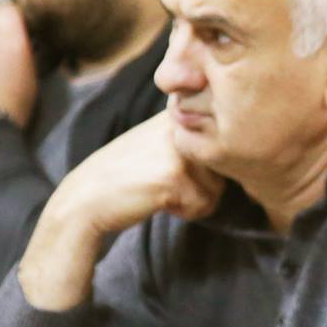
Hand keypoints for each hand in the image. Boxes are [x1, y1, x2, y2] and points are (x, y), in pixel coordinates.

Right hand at [48, 112, 222, 239]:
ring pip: (218, 188)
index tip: (179, 167)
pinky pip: (203, 205)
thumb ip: (192, 138)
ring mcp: (179, 150)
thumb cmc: (125, 174)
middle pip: (224, 166)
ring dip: (195, 199)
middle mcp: (181, 126)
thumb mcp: (158, 141)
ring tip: (161, 189)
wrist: (86, 198)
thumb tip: (239, 147)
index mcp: (178, 114)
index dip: (210, 163)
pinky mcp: (175, 176)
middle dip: (203, 184)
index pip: (224, 139)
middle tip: (167, 181)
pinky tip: (157, 201)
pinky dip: (185, 212)